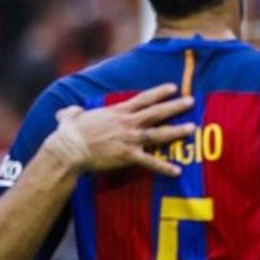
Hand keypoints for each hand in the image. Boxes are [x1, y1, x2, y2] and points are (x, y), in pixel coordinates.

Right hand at [42, 83, 195, 176]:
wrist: (68, 149)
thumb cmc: (68, 134)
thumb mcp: (70, 116)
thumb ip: (73, 112)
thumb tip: (70, 111)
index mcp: (117, 112)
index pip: (143, 99)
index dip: (159, 92)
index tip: (174, 87)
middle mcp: (127, 123)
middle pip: (156, 112)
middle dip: (175, 106)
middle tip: (191, 101)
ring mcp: (129, 139)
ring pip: (158, 133)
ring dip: (176, 131)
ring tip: (192, 128)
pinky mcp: (128, 155)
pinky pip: (150, 162)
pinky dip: (164, 167)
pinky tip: (178, 171)